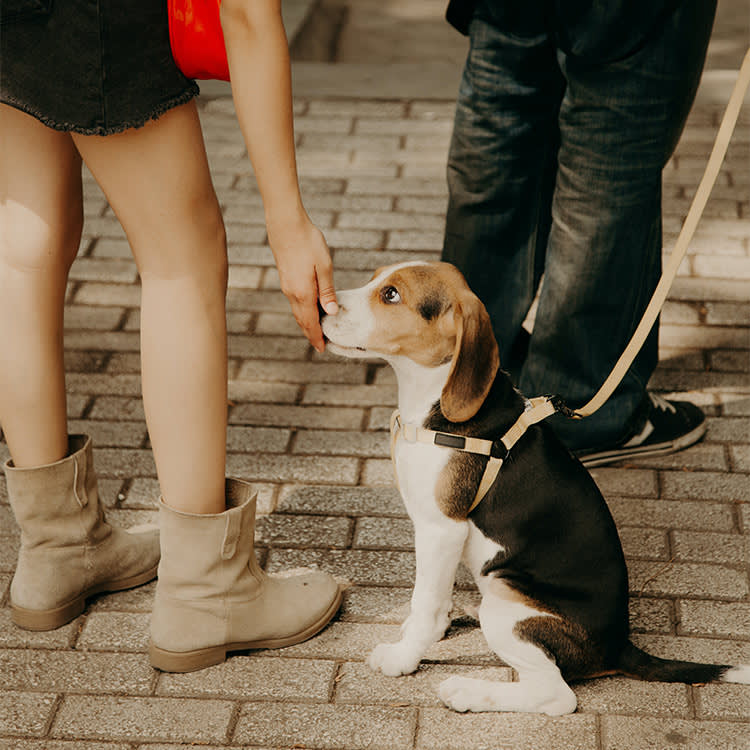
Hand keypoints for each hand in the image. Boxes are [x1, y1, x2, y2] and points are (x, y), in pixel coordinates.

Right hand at [267, 215, 337, 351]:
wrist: (285, 224)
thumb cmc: (308, 241)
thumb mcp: (324, 266)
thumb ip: (327, 291)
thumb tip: (332, 312)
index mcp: (303, 293)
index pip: (310, 323)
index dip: (317, 337)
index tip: (322, 348)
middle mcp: (292, 293)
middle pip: (302, 320)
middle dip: (311, 334)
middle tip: (320, 345)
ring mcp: (287, 286)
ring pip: (298, 311)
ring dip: (307, 323)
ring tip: (317, 331)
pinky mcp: (286, 278)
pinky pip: (295, 301)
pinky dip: (302, 311)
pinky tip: (310, 309)